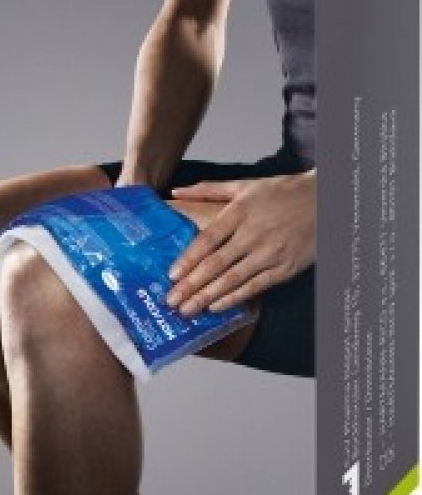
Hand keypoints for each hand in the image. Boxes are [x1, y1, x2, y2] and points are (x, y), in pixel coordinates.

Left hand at [164, 171, 315, 316]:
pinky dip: (235, 298)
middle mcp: (253, 234)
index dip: (189, 259)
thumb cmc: (280, 192)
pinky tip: (216, 307)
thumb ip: (207, 189)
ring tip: (187, 310)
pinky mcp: (285, 268)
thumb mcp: (243, 184)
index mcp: (240, 212)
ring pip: (233, 279)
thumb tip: (175, 191)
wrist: (323, 201)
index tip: (171, 275)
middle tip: (171, 301)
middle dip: (192, 285)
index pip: (209, 239)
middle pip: (217, 264)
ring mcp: (270, 253)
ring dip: (208, 297)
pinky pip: (255, 287)